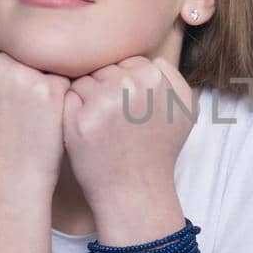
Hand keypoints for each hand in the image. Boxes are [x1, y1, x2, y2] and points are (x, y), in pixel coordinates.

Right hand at [0, 50, 70, 191]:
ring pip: (46, 66)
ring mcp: (24, 74)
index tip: (15, 97)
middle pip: (25, 57)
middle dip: (31, 75)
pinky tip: (55, 119)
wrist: (7, 179)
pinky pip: (66, 81)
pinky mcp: (50, 88)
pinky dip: (65, 98)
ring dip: (48, 85)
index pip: (2, 55)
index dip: (12, 77)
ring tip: (42, 115)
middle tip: (31, 107)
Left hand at [61, 56, 195, 205]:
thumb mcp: (186, 112)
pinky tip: (86, 131)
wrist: (137, 191)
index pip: (129, 61)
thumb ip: (173, 77)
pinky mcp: (79, 121)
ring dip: (87, 99)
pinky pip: (67, 98)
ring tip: (102, 126)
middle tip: (116, 120)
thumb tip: (153, 60)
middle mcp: (131, 86)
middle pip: (105, 68)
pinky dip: (72, 112)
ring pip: (84, 80)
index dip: (127, 85)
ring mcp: (103, 103)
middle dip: (106, 89)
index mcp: (155, 78)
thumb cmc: (158, 151)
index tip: (132, 109)